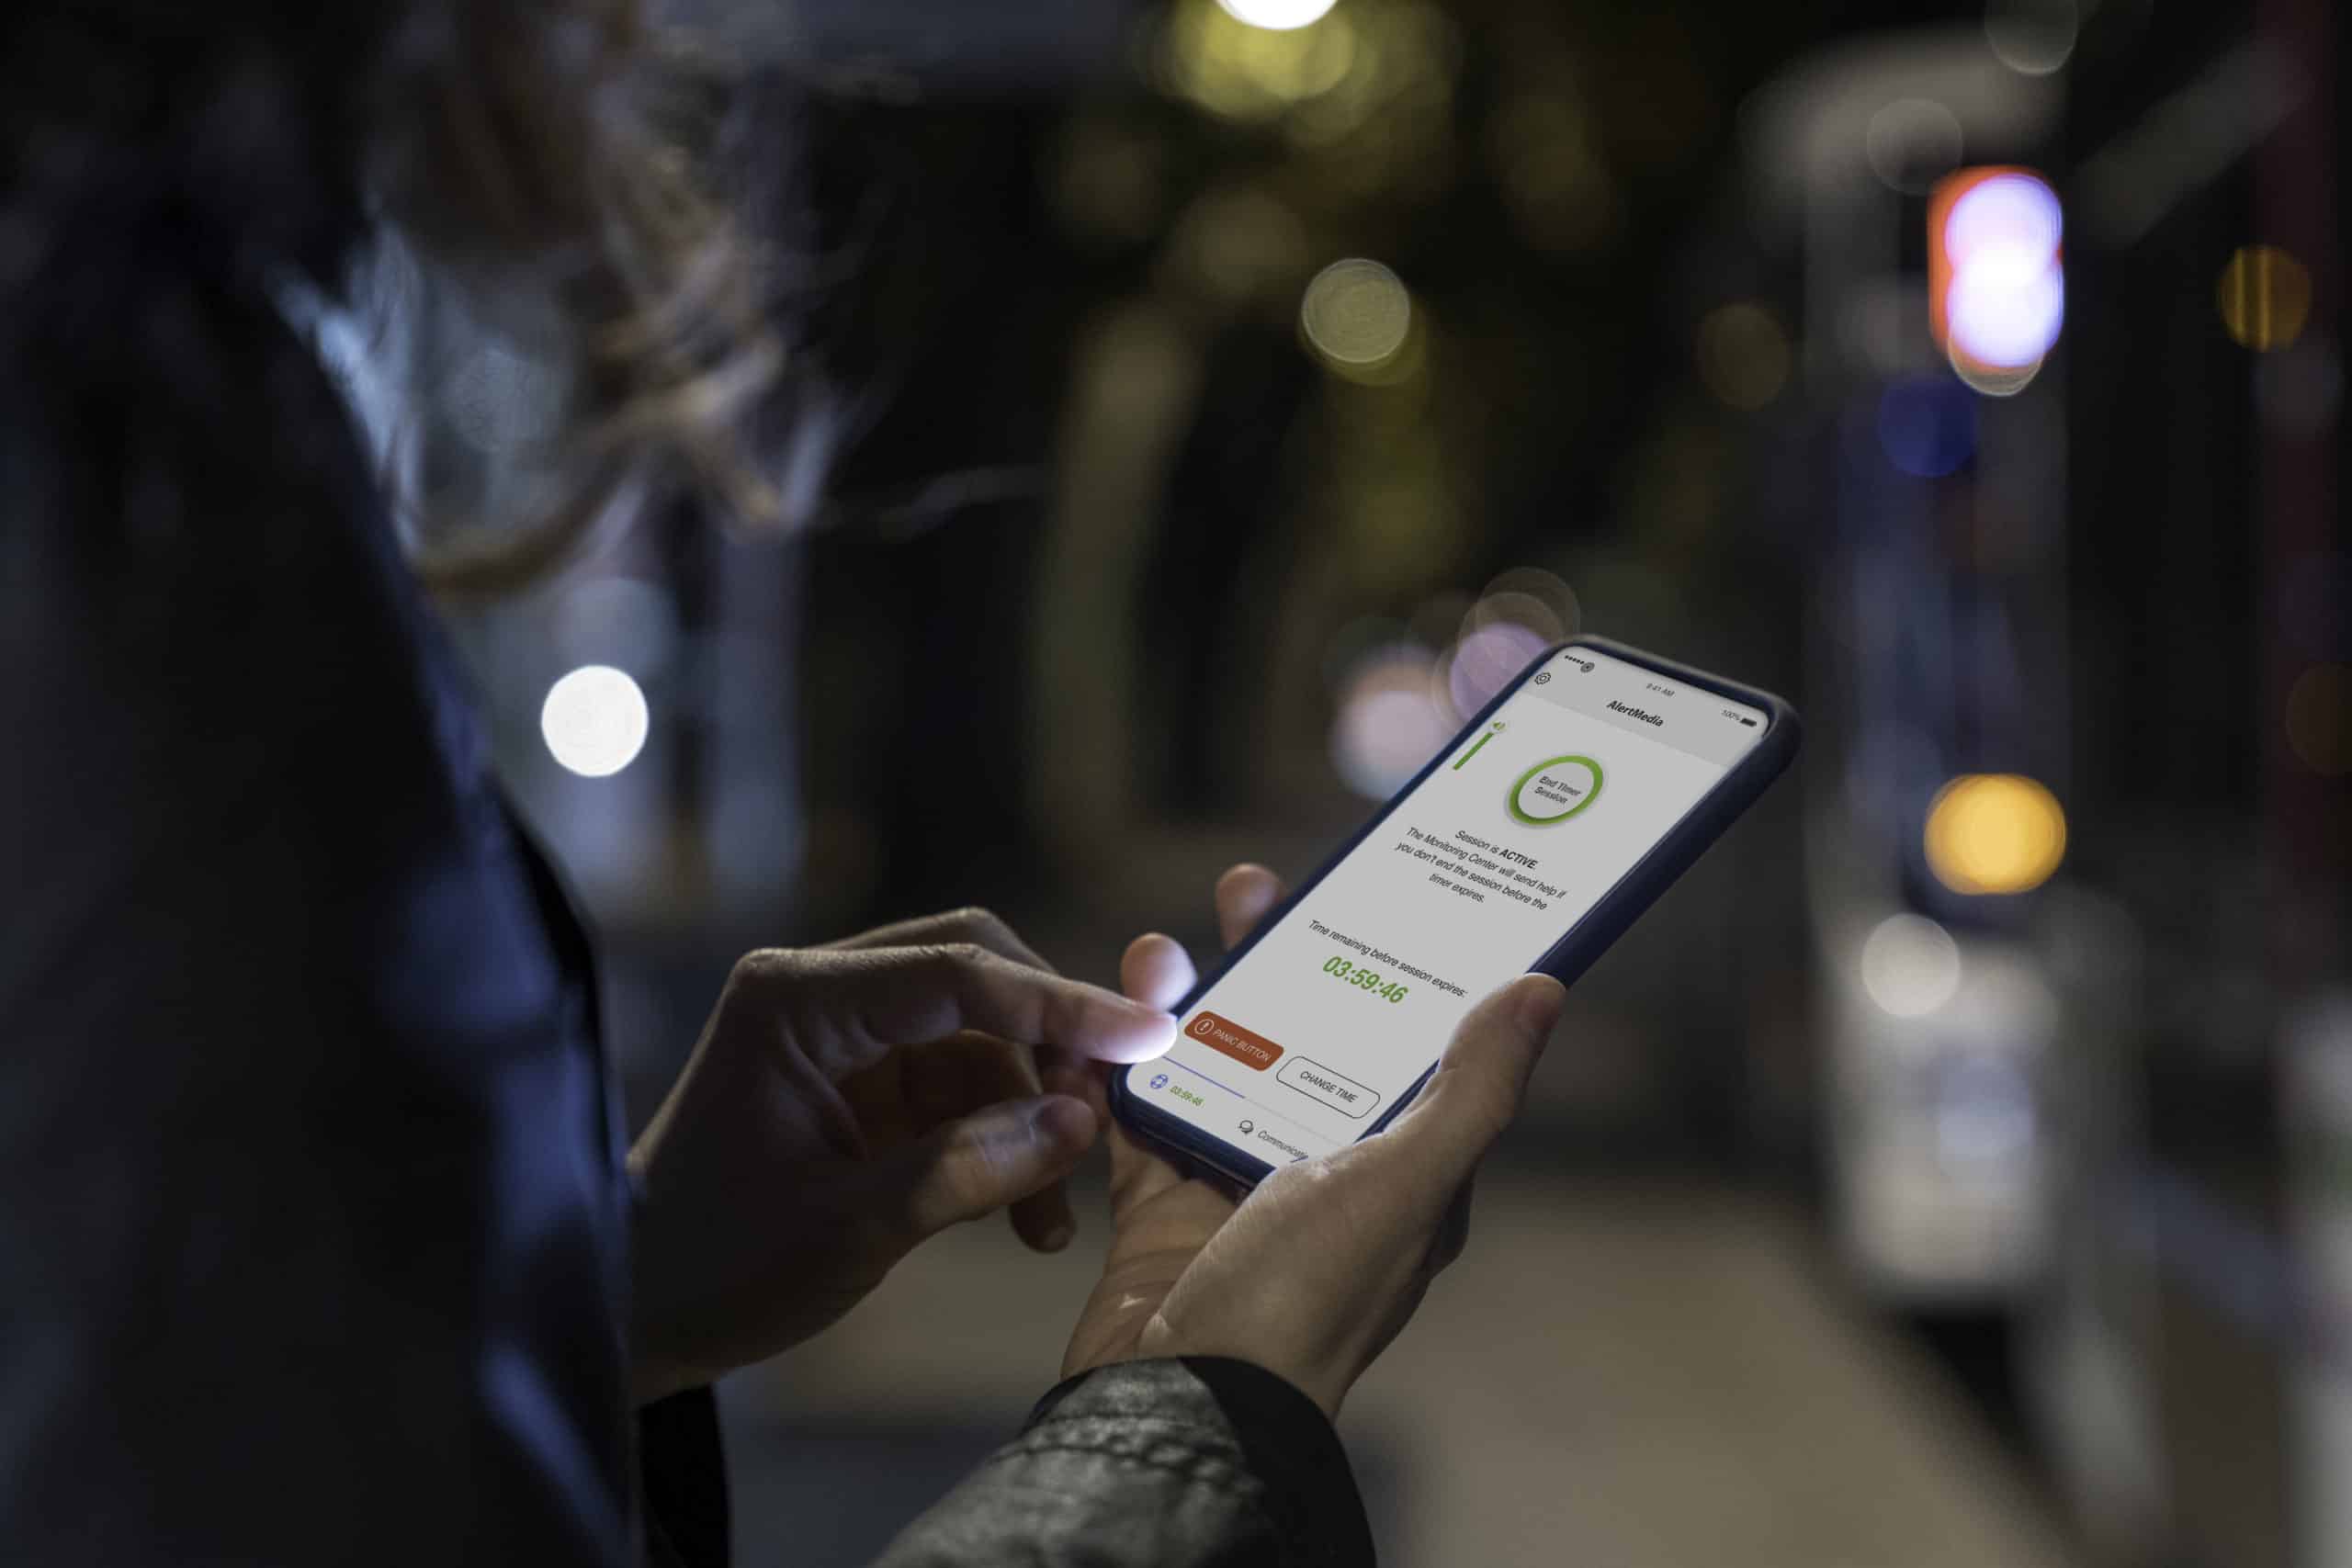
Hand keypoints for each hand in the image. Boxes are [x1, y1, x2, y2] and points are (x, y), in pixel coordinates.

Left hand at [627, 908, 1175, 1403]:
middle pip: (978, 976)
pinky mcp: (862, 1086)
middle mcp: (822, 995)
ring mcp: (844, 1038)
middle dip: (1051, 1045)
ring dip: (1032, 1114)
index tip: (1150, 1036)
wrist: (637, 1313)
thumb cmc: (716, 1266)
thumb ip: (966, 1169)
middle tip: (1101, 1122)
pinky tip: (1026, 1219)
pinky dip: (1002, 1143)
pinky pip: (962, 1089)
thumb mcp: (849, 1229)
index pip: (957, 971)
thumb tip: (1078, 1122)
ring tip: (1052, 1218)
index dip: (1061, 1004)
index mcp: (798, 1000)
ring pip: (981, 1039)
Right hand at [1062, 866, 1564, 1417]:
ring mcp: (1237, 1190)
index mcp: (1402, 1174)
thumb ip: (1474, 1090)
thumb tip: (1545, 991)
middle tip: (1252, 889)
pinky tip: (1110, 1013)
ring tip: (1165, 945)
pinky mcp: (1160, 1207)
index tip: (1368, 898)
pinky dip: (1125, 1067)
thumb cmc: (1307, 1299)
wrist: (1178, 1401)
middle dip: (1278, 963)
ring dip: (1193, 1002)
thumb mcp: (1406, 1184)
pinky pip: (1143, 1115)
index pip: (1408, 1051)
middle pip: (1303, 1042)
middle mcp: (1324, 1176)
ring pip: (1219, 1066)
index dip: (1390, 973)